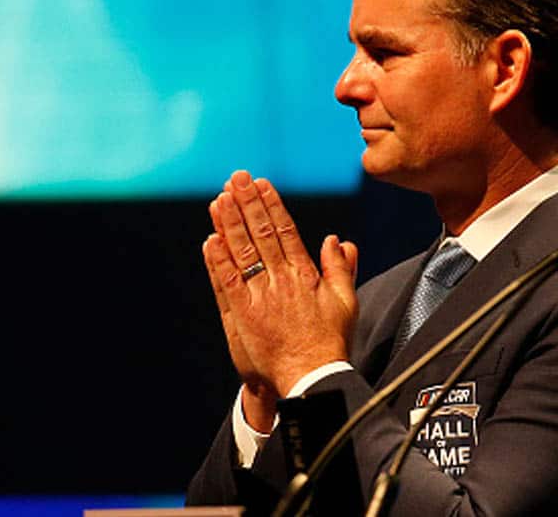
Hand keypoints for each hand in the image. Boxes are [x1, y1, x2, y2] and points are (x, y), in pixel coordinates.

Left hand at [202, 171, 358, 400]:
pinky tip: (210, 240)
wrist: (311, 378)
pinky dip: (217, 261)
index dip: (271, 205)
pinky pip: (226, 282)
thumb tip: (338, 240)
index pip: (285, 231)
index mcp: (305, 275)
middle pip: (261, 234)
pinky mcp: (242, 315)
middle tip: (236, 178)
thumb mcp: (346, 301)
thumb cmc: (330, 342)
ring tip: (220, 199)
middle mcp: (281, 281)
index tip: (261, 184)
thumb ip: (340, 268)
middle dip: (247, 203)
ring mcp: (259, 297)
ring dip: (229, 224)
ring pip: (242, 253)